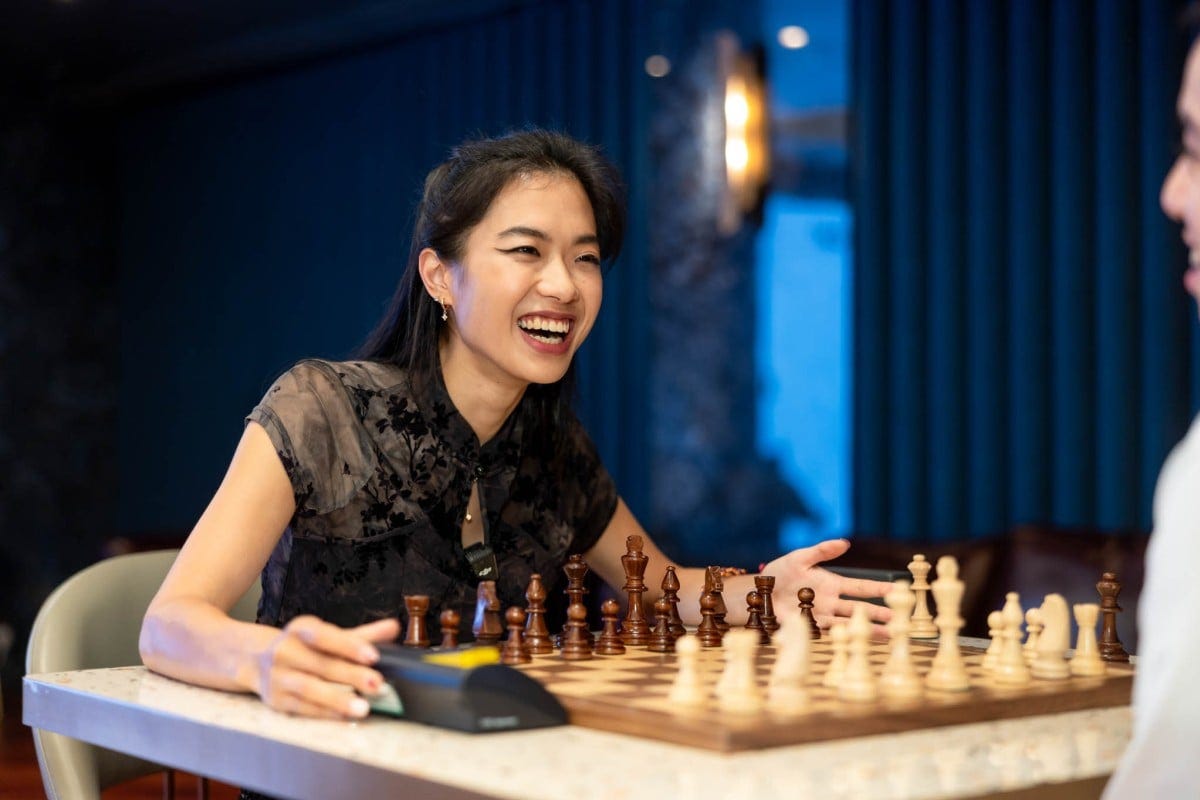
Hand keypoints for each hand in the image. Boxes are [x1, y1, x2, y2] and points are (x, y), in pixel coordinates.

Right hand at [251, 616, 399, 718]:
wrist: (251, 659)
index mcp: (301, 629)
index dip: (348, 645)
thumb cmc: (302, 647)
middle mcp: (285, 650)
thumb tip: (394, 628)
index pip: (324, 635)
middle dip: (351, 676)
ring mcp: (277, 676)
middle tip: (378, 685)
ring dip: (336, 699)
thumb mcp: (327, 637)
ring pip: (309, 688)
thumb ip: (361, 635)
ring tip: (363, 708)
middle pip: (321, 664)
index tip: (373, 656)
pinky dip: (324, 713)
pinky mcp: (275, 700)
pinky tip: (345, 717)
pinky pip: (302, 707)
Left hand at [761, 539, 893, 632]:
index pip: (862, 587)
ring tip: (889, 635)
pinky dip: (843, 637)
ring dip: (868, 630)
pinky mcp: (809, 627)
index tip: (899, 589)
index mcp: (832, 584)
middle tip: (902, 620)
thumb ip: (822, 551)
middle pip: (860, 609)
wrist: (757, 592)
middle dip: (881, 614)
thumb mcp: (800, 558)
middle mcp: (831, 602)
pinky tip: (857, 641)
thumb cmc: (779, 572)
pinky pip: (829, 633)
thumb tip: (845, 543)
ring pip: (849, 624)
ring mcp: (821, 616)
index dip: (880, 588)